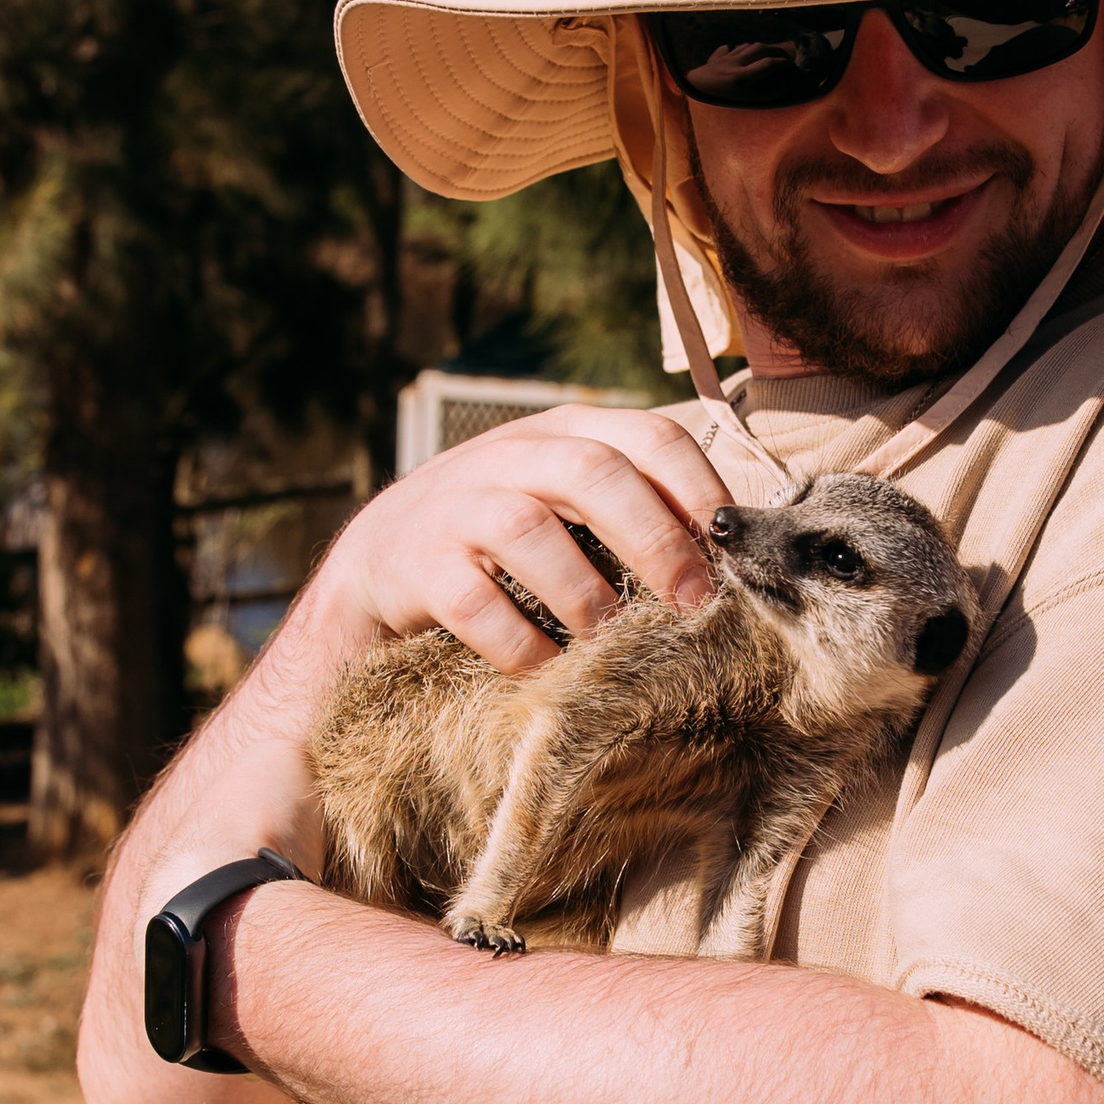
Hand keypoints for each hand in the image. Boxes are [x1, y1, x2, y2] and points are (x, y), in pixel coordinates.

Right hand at [311, 405, 731, 675]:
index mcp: (564, 435)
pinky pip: (475, 602)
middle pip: (593, 471)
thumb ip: (633, 514)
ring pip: (530, 530)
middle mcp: (509, 456)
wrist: (371, 580)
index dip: (699, 487)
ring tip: (613, 642)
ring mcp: (454, 507)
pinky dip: (521, 642)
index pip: (649, 434)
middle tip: (692, 603)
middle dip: (654, 538)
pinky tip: (545, 668)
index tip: (731, 549)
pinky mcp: (413, 566)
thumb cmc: (499, 549)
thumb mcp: (566, 509)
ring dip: (586, 594)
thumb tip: (730, 563)